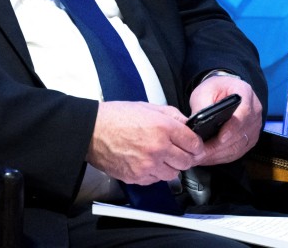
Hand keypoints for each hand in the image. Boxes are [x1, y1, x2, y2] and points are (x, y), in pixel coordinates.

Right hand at [87, 101, 204, 184]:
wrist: (92, 131)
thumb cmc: (115, 117)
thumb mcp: (147, 107)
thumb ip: (171, 115)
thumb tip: (186, 124)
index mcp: (163, 128)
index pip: (194, 143)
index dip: (196, 144)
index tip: (194, 145)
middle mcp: (158, 148)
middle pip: (187, 161)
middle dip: (186, 156)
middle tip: (179, 151)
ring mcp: (148, 165)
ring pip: (173, 174)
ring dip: (171, 166)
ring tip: (161, 156)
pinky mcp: (137, 176)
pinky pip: (156, 180)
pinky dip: (155, 173)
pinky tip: (147, 162)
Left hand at [188, 75, 262, 165]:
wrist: (224, 91)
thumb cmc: (215, 89)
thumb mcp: (205, 91)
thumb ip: (202, 106)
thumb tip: (197, 126)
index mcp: (245, 93)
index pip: (244, 112)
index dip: (233, 127)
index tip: (220, 137)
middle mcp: (255, 111)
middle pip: (241, 133)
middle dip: (219, 146)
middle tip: (201, 153)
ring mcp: (254, 127)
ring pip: (239, 146)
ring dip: (219, 154)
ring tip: (201, 158)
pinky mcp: (250, 138)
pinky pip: (238, 152)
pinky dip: (222, 157)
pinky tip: (208, 159)